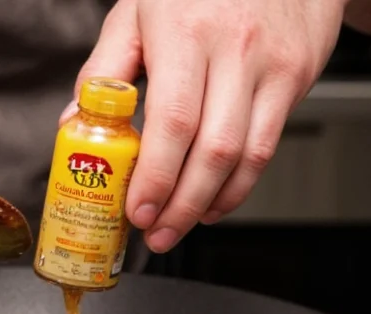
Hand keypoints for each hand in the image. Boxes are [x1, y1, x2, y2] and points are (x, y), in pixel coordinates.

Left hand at [67, 0, 346, 251]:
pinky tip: (214, 201)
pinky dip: (239, 185)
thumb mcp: (138, 10)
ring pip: (245, 157)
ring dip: (209, 204)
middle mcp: (235, 50)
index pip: (173, 121)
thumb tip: (74, 123)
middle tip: (155, 234)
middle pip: (212, 150)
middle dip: (180, 206)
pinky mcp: (296, 78)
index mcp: (185, 33)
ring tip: (180, 226)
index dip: (155, 177)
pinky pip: (268, 147)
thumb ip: (104, 68)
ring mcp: (272, 66)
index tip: (136, 210)